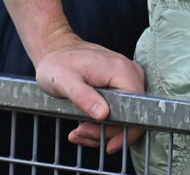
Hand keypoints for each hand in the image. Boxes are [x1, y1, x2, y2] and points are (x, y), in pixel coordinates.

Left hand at [35, 34, 144, 153]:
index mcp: (121, 71)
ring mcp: (128, 77)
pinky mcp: (122, 84)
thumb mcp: (63, 80)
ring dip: (102, 131)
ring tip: (78, 132)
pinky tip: (84, 126)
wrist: (54, 49)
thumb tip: (104, 114)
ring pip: (125, 117)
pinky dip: (103, 123)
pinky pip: (120, 110)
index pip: (136, 112)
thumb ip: (83, 96)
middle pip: (131, 117)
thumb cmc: (56, 63)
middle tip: (80, 133)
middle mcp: (131, 73)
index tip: (100, 140)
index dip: (121, 132)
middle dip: (106, 132)